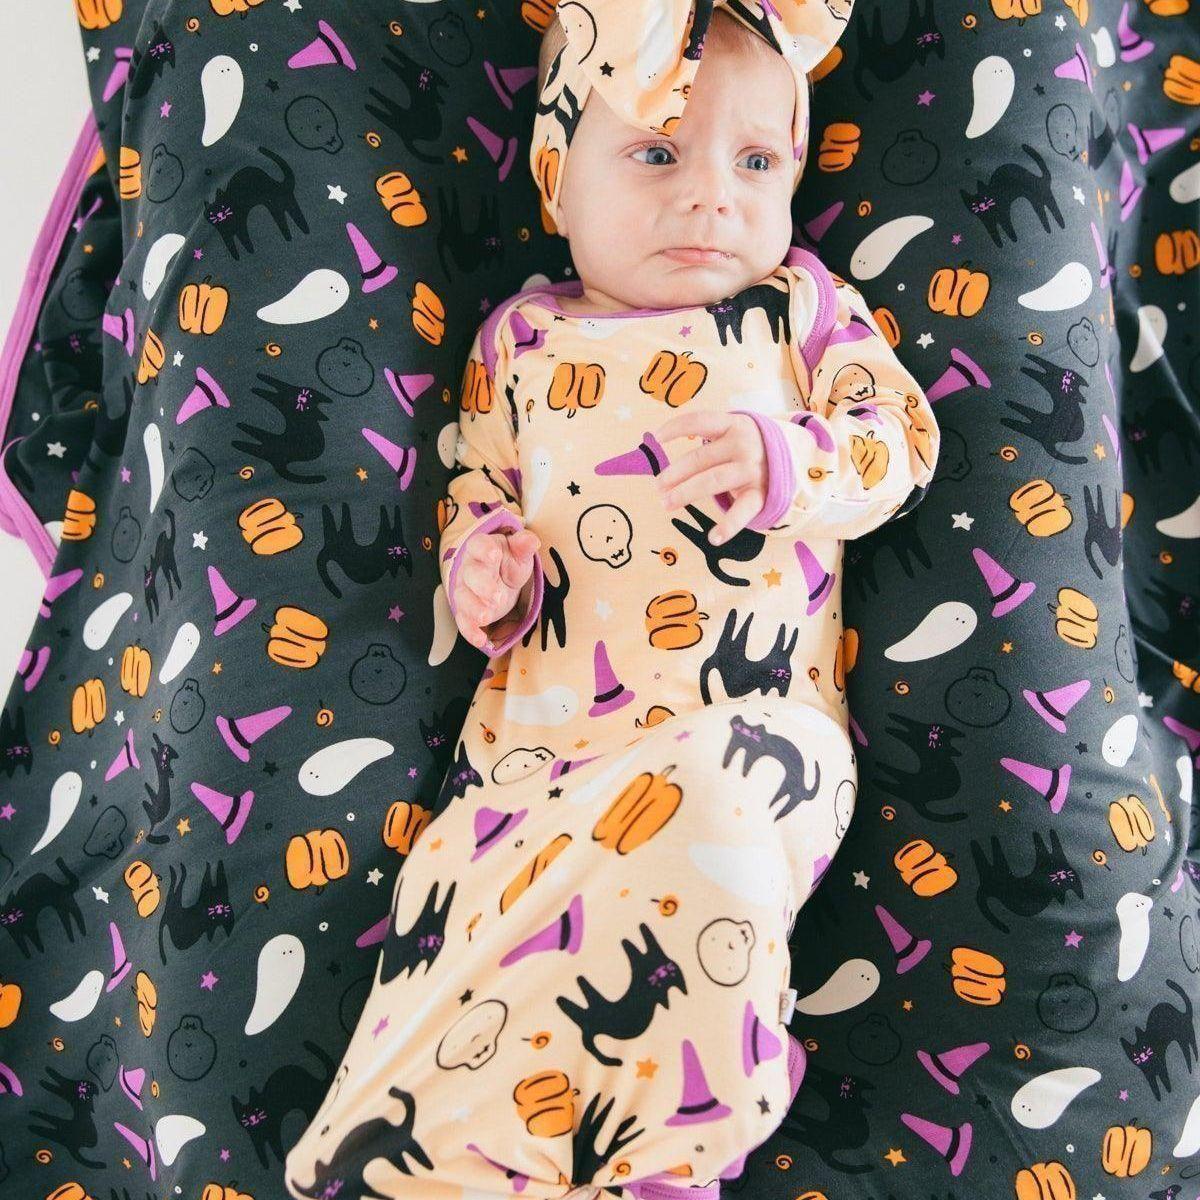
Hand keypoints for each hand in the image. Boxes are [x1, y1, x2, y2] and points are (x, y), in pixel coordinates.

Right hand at [452, 527, 540, 648]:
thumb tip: (532, 540)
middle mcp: (470, 569)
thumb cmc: (509, 562)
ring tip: (486, 617)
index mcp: (483, 549)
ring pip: (464, 599)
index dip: (484, 550)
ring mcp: (466, 591)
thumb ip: (523, 546)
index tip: (494, 556)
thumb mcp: (520, 553)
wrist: (500, 578)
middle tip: (497, 596)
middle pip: (471, 575)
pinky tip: (481, 640)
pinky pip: (463, 621)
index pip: (479, 545)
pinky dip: (470, 631)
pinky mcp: (466, 611)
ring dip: (474, 609)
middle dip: (482, 586)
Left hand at [653, 411, 768, 543]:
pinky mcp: (761, 493)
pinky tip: (714, 537)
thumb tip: (662, 444)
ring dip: (685, 493)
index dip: (675, 428)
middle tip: (657, 486)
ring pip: (712, 481)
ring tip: (666, 504)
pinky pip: (742, 511)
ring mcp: (752, 470)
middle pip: (700, 458)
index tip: (655, 438)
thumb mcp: (733, 431)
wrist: (794, 459)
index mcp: (732, 425)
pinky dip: (729, 526)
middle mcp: (743, 445)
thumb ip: (708, 437)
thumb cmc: (749, 447)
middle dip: (674, 473)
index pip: (699, 421)